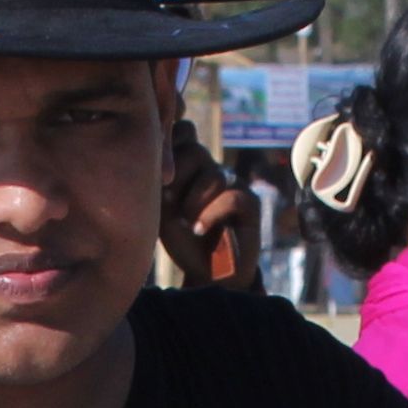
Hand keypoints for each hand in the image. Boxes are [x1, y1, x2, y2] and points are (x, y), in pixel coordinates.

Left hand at [162, 135, 253, 289]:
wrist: (208, 275)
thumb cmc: (183, 242)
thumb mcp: (163, 208)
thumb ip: (160, 180)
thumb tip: (157, 153)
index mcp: (191, 165)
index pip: (184, 132)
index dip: (170, 147)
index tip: (160, 180)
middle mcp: (213, 169)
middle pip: (194, 149)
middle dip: (176, 177)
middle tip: (169, 203)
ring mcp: (234, 183)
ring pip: (212, 174)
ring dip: (192, 201)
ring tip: (186, 222)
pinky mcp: (250, 202)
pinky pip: (230, 196)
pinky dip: (210, 215)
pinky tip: (199, 230)